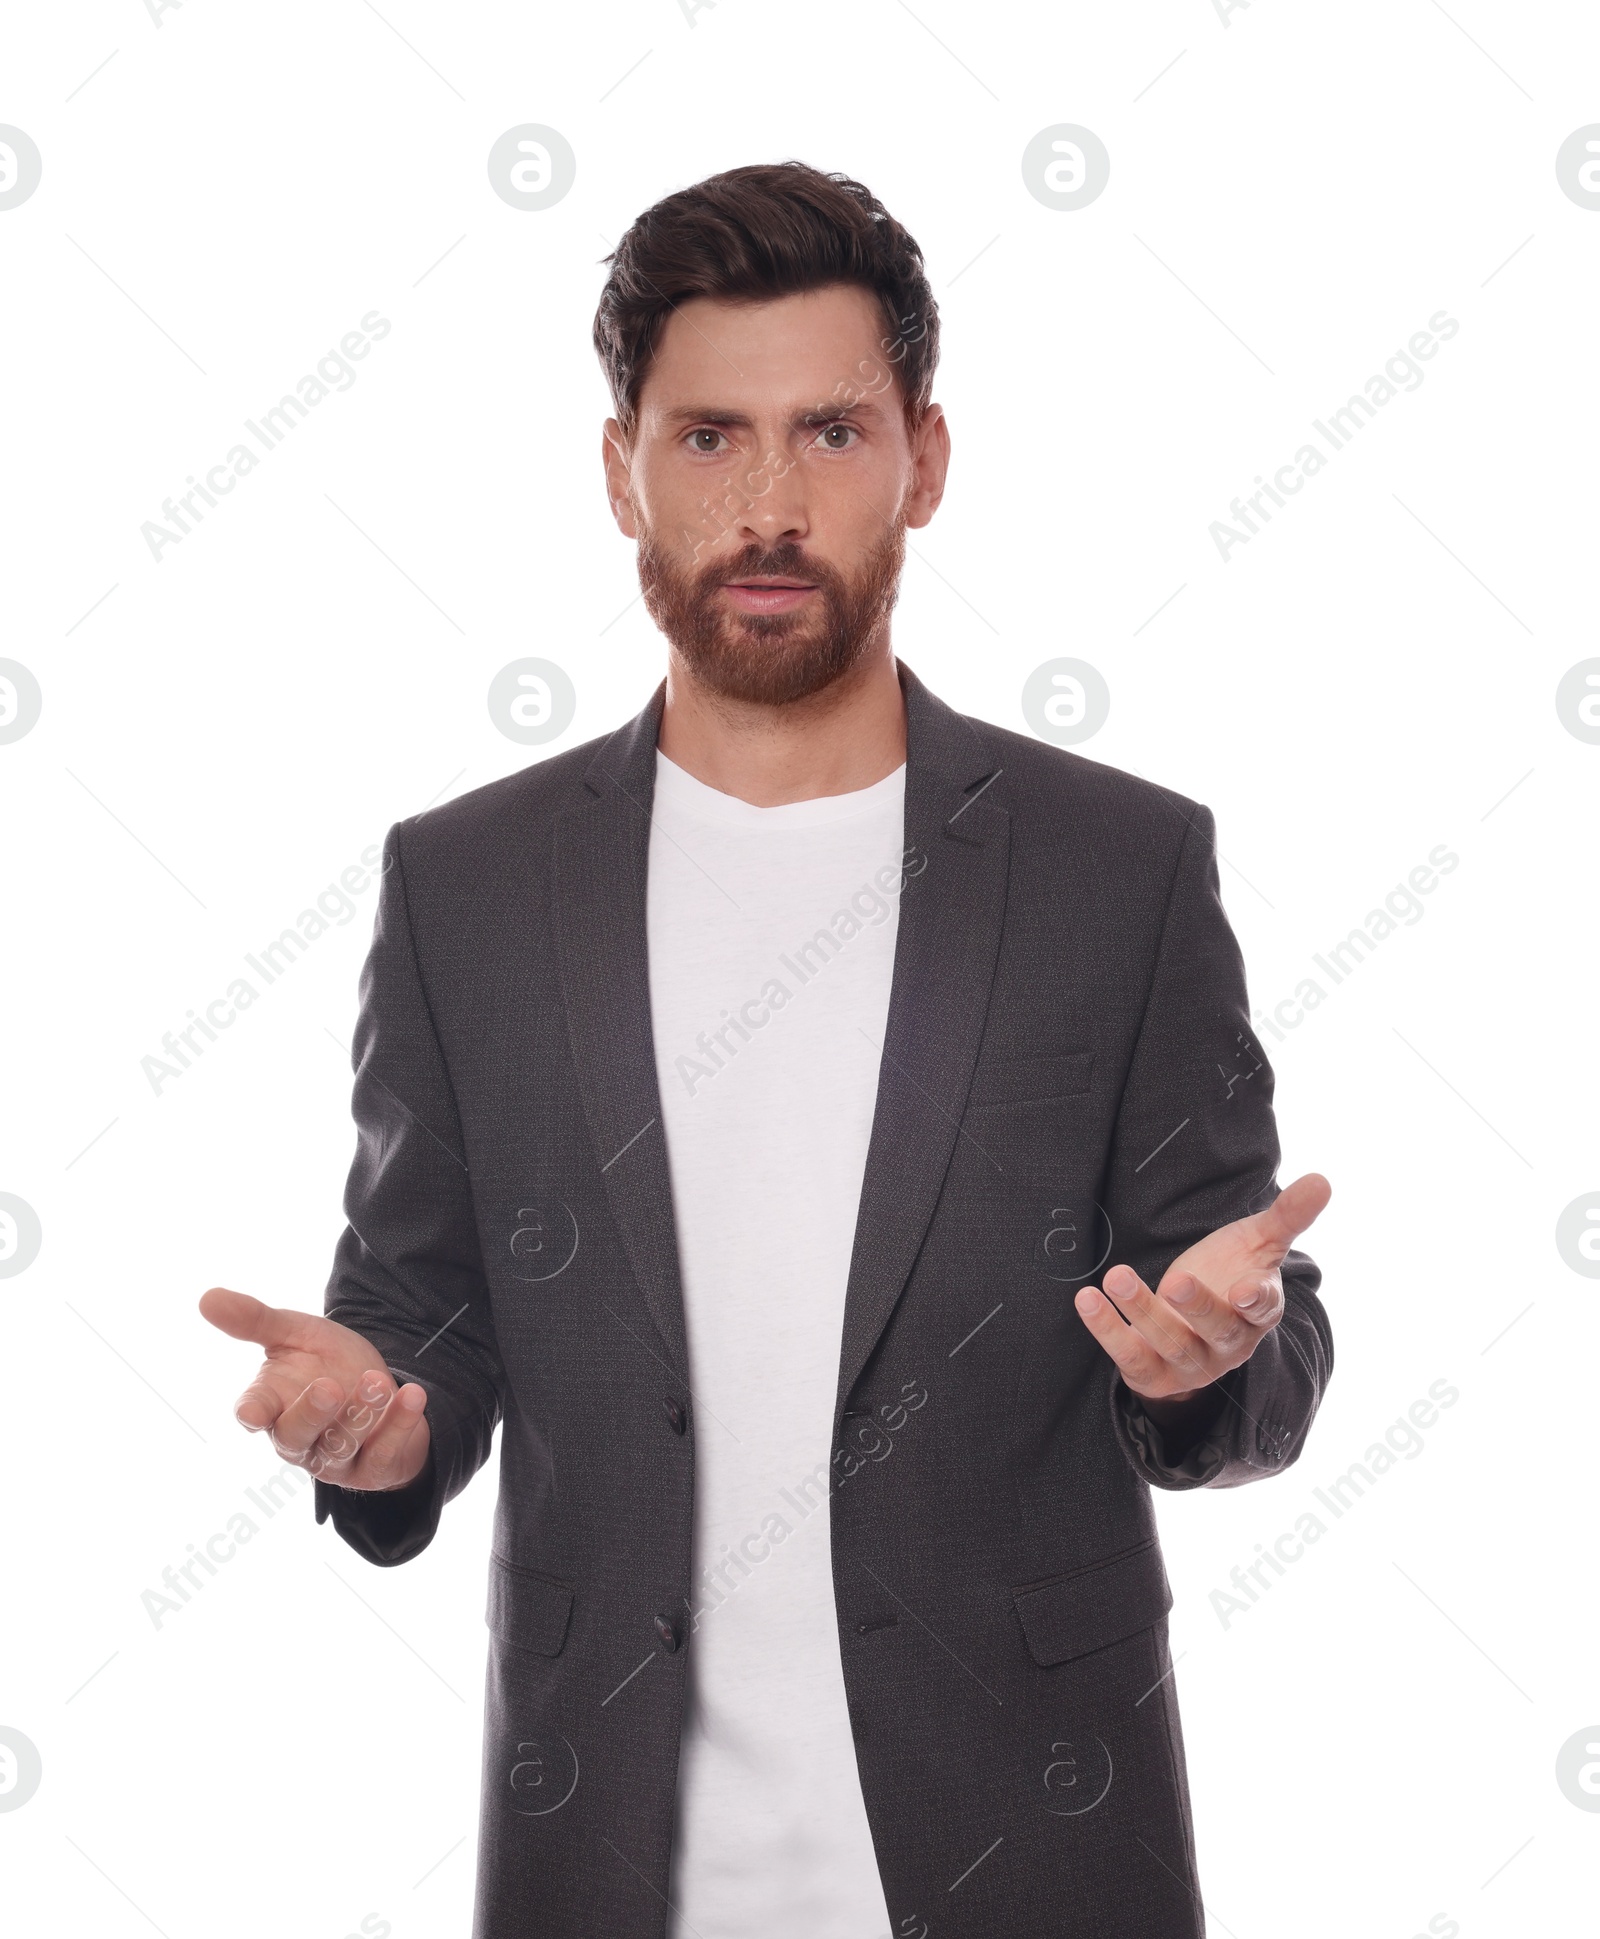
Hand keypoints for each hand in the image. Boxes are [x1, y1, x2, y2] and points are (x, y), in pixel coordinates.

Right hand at [199, 1287, 431, 1489]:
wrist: (376, 1383)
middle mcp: (297, 1438)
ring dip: (362, 1414)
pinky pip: (384, 1453)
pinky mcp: (371, 1467)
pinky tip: (412, 1394)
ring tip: (378, 1381)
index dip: (253, 1412)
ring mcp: (334, 1458)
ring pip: (342, 1444)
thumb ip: (255, 1320)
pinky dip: (399, 1426)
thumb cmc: (322, 1361)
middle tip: (330, 1386)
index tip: (253, 1412)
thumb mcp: (294, 1333)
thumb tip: (206, 1297)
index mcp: (271, 1405)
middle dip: (313, 1413)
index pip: (255, 1411)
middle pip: (296, 1435)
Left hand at [1074, 1173, 1331, 1420]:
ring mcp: (1191, 1363)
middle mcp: (1229, 1344)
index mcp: (1258, 1312)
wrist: (1192, 1326)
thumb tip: (1324, 1180)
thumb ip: (1288, 1216)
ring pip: (1171, 1344)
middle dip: (1198, 1307)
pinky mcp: (1154, 1373)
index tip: (1246, 1289)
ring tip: (1116, 1276)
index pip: (1262, 1310)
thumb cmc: (1230, 1274)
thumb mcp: (1257, 1244)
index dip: (1255, 1302)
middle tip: (1176, 1279)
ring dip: (1142, 1312)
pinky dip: (1107, 1330)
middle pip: (1218, 1330)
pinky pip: (1130, 1356)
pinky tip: (1087, 1298)